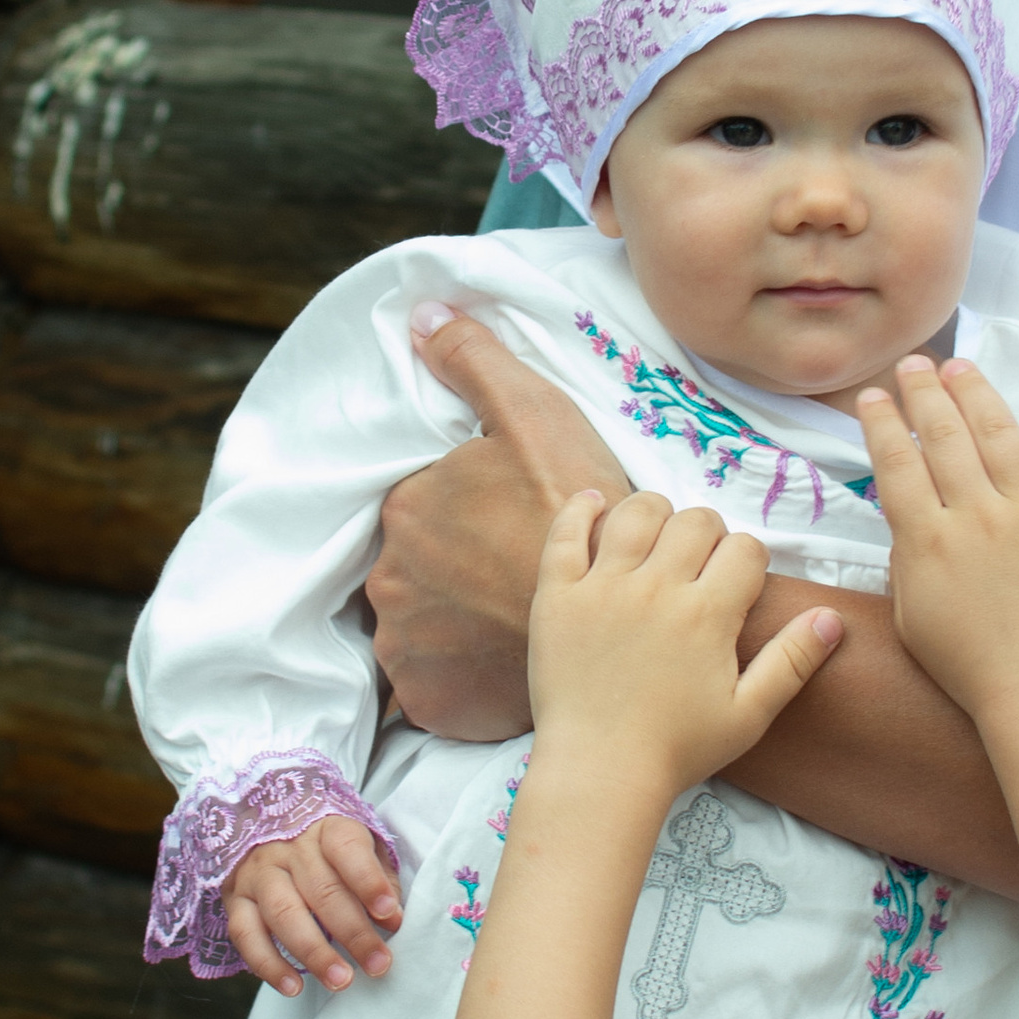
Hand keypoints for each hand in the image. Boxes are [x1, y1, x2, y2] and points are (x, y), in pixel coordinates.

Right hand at [223, 819, 403, 994]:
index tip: (389, 913)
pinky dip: (269, 965)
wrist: (270, 834)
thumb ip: (381, 879)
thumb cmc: (329, 851)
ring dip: (314, 952)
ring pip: (284, 913)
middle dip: (353, 932)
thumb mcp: (362, 849)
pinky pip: (246, 935)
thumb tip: (392, 919)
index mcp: (326, 829)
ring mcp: (258, 873)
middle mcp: (288, 847)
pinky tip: (294, 987)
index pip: (346, 849)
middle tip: (378, 964)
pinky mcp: (235, 899)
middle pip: (321, 890)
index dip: (368, 881)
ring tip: (341, 981)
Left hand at [366, 313, 630, 737]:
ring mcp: (405, 648)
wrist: (630, 624)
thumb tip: (421, 317)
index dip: (465, 512)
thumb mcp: (535, 417)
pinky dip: (456, 676)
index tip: (504, 524)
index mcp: (406, 507)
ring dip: (451, 623)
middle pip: (415, 567)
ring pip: (420, 627)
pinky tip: (496, 661)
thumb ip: (473, 362)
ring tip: (506, 618)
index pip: (422, 506)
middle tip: (510, 572)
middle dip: (452, 569)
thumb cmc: (587, 515)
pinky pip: (430, 687)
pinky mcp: (428, 702)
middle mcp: (388, 579)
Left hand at [529, 489, 838, 804]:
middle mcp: (657, 589)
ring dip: (654, 514)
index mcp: (707, 614)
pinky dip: (581, 511)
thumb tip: (831, 618)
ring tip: (655, 536)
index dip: (748, 558)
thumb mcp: (748, 714)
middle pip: (695, 520)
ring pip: (636, 513)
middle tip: (697, 562)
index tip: (737, 582)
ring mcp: (603, 587)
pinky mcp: (558, 596)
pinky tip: (594, 503)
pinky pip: (566, 534)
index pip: (744, 549)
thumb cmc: (677, 749)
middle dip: (707, 532)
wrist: (599, 771)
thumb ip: (792, 662)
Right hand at [854, 356, 1018, 745]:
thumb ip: (906, 559)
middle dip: (923, 391)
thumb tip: (910, 518)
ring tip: (959, 368)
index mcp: (927, 541)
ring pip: (997, 433)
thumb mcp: (913, 616)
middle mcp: (976, 516)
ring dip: (974, 393)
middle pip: (944, 434)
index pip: (897, 462)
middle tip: (912, 364)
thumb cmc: (971, 668)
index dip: (882, 422)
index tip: (872, 397)